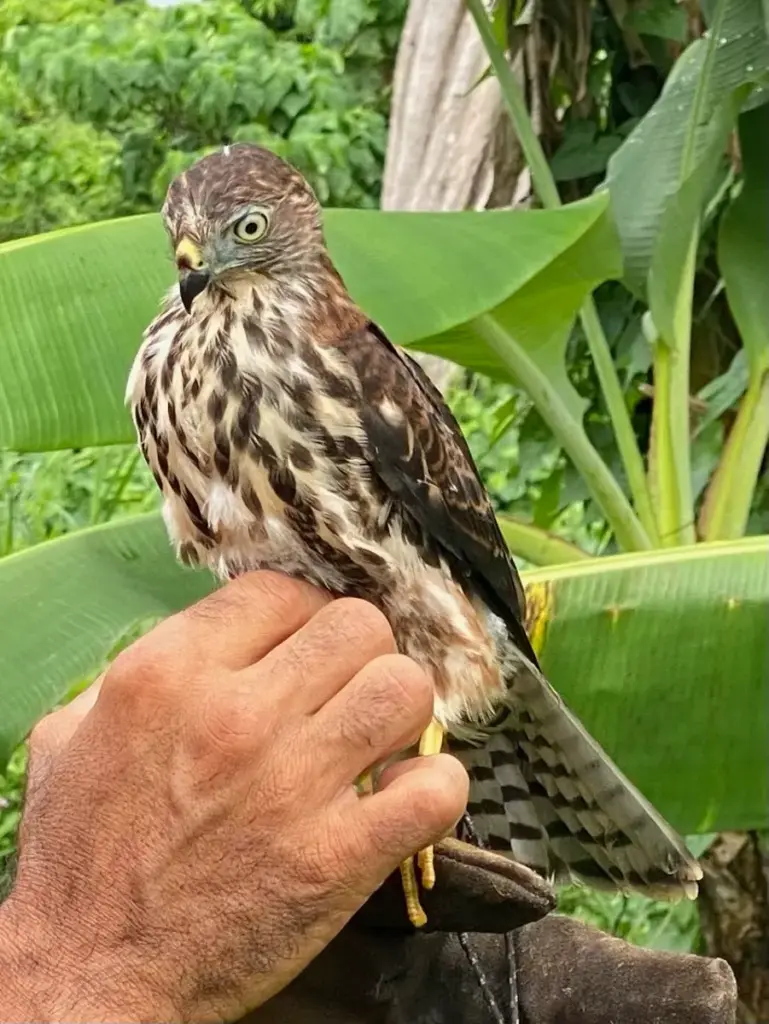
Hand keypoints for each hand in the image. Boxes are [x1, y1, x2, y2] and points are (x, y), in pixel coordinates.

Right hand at [0, 572, 467, 1022]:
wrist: (91, 975)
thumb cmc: (79, 853)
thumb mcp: (73, 733)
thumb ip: (140, 669)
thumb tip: (215, 639)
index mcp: (170, 672)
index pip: (283, 591)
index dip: (303, 614)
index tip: (303, 648)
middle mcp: (237, 714)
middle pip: (359, 625)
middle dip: (359, 654)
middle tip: (343, 692)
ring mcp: (294, 785)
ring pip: (404, 688)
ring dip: (400, 711)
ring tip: (375, 739)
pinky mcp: (339, 858)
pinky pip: (437, 786)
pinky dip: (435, 785)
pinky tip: (402, 798)